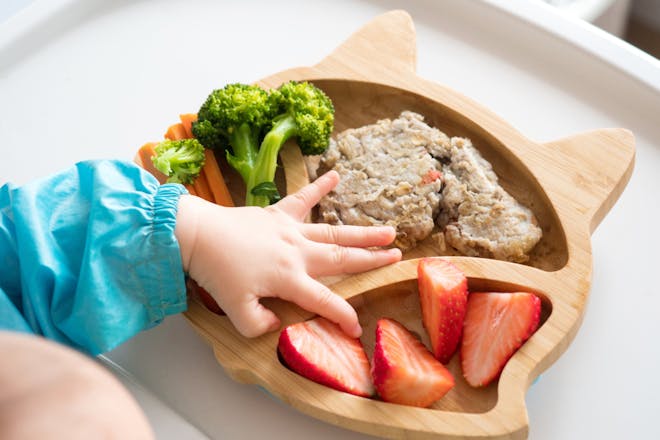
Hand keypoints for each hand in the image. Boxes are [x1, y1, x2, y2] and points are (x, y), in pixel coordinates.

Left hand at [175, 171, 400, 337]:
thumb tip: (276, 323)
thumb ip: (258, 325)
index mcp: (290, 279)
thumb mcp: (235, 311)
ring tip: (388, 231)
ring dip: (361, 233)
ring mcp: (290, 230)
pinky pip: (301, 198)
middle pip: (342, 259)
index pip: (325, 302)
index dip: (343, 317)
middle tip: (396, 257)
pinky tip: (336, 175)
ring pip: (334, 232)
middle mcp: (298, 253)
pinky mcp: (277, 214)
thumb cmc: (216, 274)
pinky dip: (319, 187)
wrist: (196, 235)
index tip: (356, 328)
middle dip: (372, 260)